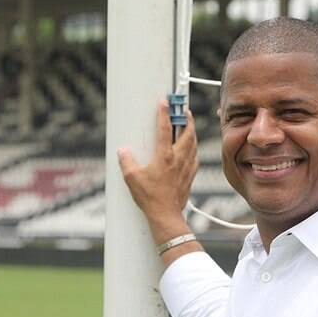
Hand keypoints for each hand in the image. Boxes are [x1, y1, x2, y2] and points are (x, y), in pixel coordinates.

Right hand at [117, 100, 198, 237]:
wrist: (166, 215)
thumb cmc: (149, 197)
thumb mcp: (132, 178)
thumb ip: (126, 162)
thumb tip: (122, 151)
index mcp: (164, 156)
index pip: (165, 129)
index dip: (164, 113)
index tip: (164, 101)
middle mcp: (178, 159)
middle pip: (187, 133)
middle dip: (187, 119)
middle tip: (185, 110)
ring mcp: (186, 167)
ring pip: (193, 144)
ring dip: (192, 132)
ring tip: (189, 125)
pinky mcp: (190, 176)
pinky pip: (195, 158)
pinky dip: (194, 150)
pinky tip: (191, 150)